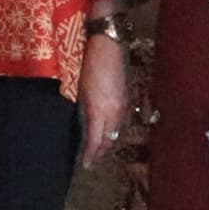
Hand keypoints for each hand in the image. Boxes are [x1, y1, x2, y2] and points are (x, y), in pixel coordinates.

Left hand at [81, 24, 132, 159]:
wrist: (109, 44)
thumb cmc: (89, 65)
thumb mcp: (80, 91)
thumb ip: (83, 112)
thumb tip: (83, 127)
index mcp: (100, 111)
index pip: (95, 142)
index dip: (90, 156)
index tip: (85, 165)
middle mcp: (114, 113)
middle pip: (108, 141)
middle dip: (100, 153)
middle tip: (91, 160)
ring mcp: (123, 105)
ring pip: (117, 132)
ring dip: (108, 142)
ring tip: (100, 149)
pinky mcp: (127, 98)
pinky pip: (122, 122)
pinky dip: (115, 130)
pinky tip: (110, 130)